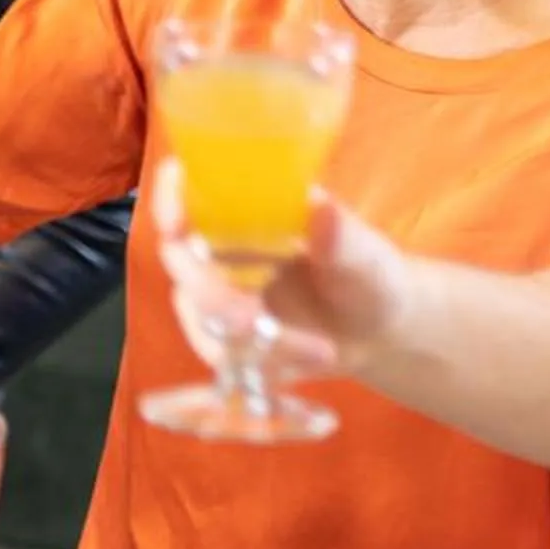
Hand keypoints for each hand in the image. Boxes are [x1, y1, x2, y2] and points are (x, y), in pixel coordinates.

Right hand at [152, 158, 411, 381]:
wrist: (379, 333)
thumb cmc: (371, 278)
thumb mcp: (368, 257)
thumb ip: (342, 236)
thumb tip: (321, 207)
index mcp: (251, 207)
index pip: (190, 187)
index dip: (170, 197)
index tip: (177, 223)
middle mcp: (221, 244)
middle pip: (180, 259)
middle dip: (212, 296)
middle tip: (254, 323)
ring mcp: (215, 290)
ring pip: (197, 312)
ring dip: (246, 338)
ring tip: (316, 351)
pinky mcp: (221, 333)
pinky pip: (214, 349)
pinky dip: (256, 361)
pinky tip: (303, 360)